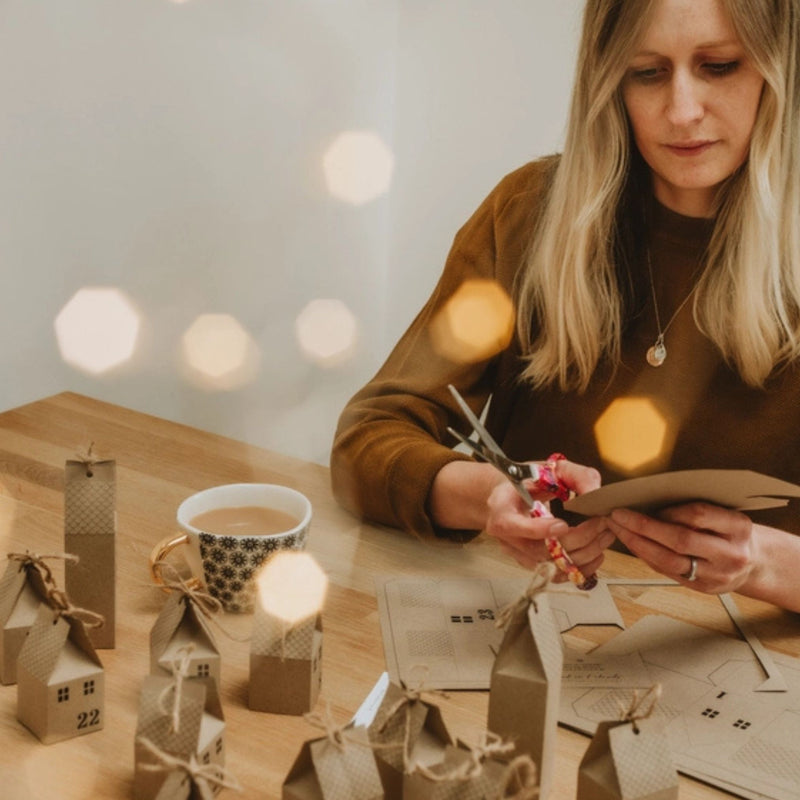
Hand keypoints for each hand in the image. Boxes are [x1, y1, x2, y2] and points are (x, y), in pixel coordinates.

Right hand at [484, 459, 612, 580]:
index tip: (565, 524)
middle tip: (600, 523)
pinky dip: (582, 568)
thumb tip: (595, 493)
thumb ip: (575, 476)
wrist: (511, 499)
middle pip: (540, 550)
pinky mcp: (534, 566)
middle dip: (577, 539)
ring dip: (585, 554)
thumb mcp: (550, 469)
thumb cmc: (529, 483)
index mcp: (502, 510)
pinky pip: (559, 576)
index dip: (540, 529)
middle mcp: (508, 538)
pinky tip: (596, 552)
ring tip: (604, 535)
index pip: (514, 526)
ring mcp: (520, 556)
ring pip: (553, 567)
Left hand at [606, 502, 755, 592]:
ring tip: (618, 529)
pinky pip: (667, 572)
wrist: (754, 563)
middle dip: (643, 527)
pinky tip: (632, 544)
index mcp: (739, 527)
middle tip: (618, 515)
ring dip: (638, 544)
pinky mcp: (703, 588)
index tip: (643, 504)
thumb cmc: (732, 532)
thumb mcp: (725, 513)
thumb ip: (696, 510)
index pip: (699, 515)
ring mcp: (717, 575)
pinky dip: (646, 556)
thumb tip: (648, 502)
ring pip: (670, 561)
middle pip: (680, 540)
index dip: (668, 510)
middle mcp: (730, 554)